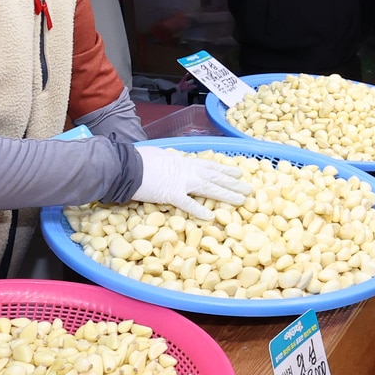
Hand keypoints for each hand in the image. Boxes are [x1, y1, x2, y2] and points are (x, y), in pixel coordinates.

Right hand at [132, 145, 251, 219]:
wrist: (125, 165)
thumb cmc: (137, 159)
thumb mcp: (157, 156)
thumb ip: (167, 162)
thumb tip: (169, 165)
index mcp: (182, 161)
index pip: (208, 165)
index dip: (223, 169)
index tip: (237, 171)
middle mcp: (186, 170)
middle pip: (214, 176)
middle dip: (232, 181)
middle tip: (249, 187)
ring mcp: (180, 182)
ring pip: (209, 187)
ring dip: (226, 194)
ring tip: (242, 200)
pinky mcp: (170, 194)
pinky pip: (187, 203)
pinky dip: (199, 210)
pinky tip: (211, 217)